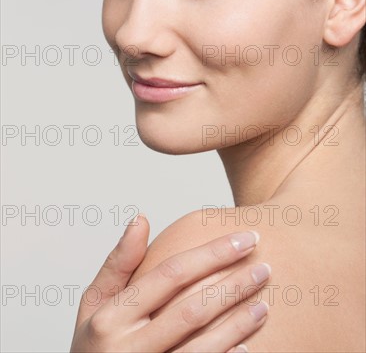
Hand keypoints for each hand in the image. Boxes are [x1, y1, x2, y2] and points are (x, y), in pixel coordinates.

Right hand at [70, 214, 269, 352]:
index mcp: (112, 316)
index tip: (244, 237)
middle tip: (264, 266)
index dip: (212, 253)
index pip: (171, 274)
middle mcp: (129, 348)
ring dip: (239, 324)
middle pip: (193, 308)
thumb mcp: (94, 304)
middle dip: (233, 284)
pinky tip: (249, 345)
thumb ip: (118, 263)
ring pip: (204, 346)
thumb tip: (141, 219)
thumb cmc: (94, 345)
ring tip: (265, 303)